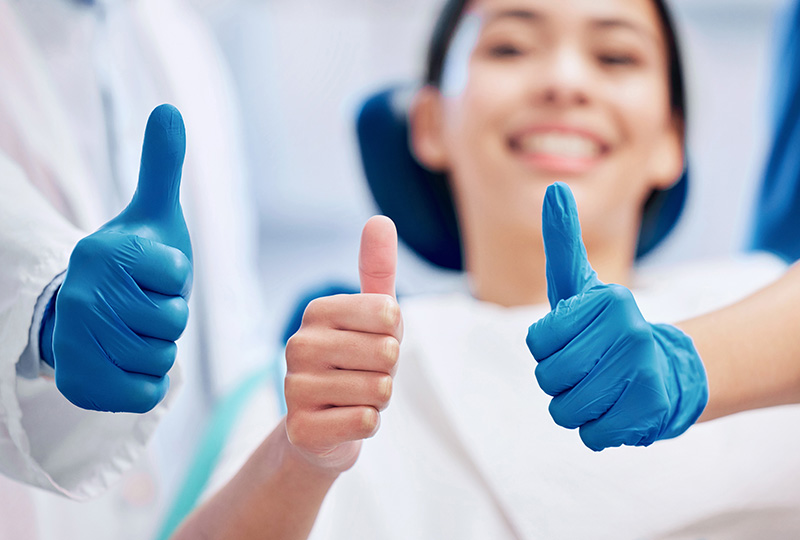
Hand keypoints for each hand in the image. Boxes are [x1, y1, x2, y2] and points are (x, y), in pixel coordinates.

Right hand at [41, 104, 192, 412]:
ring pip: (161, 357)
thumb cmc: (135, 264)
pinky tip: (125, 361)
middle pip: (172, 321)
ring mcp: (77, 342)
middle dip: (168, 316)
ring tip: (133, 331)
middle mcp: (84, 296)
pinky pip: (147, 392)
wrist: (89, 314)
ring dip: (158, 348)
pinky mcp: (79, 384)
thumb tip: (169, 109)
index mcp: (105, 252)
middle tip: (143, 306)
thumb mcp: (152, 214)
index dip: (176, 279)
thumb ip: (161, 166)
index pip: (178, 276)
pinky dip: (146, 381)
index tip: (153, 273)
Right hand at [284, 216, 401, 472]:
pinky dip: (368, 423)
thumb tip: (380, 220)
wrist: (322, 426)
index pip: (390, 314)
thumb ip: (376, 268)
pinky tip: (345, 419)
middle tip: (365, 374)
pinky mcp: (301, 428)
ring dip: (379, 398)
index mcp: (317, 311)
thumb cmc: (354, 362)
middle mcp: (298, 344)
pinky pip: (366, 421)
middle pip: (387, 353)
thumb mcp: (371, 315)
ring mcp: (294, 388)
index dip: (394, 335)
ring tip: (354, 396)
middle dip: (388, 370)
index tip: (372, 342)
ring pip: (379, 389)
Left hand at [525, 182, 706, 450]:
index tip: (573, 340)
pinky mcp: (650, 412)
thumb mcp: (582, 285)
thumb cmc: (607, 327)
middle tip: (586, 369)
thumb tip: (554, 189)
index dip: (547, 349)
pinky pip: (591, 436)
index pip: (537, 343)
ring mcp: (643, 373)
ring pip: (565, 412)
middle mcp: (630, 332)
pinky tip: (616, 409)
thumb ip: (564, 242)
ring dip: (575, 407)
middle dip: (558, 380)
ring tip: (600, 389)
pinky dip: (597, 429)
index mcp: (609, 301)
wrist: (665, 370)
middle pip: (549, 379)